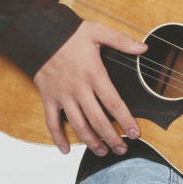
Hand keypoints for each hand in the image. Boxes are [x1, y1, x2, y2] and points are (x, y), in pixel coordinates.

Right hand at [33, 20, 146, 156]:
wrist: (40, 34)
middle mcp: (78, 88)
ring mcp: (62, 95)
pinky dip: (58, 138)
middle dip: (111, 138)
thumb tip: (143, 48)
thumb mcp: (98, 32)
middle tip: (122, 149)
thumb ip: (121, 41)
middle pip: (97, 120)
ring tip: (103, 151)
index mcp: (94, 74)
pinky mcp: (48, 98)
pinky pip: (51, 122)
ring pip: (78, 125)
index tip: (135, 133)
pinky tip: (66, 149)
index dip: (125, 120)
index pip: (113, 103)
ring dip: (91, 142)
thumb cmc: (70, 33)